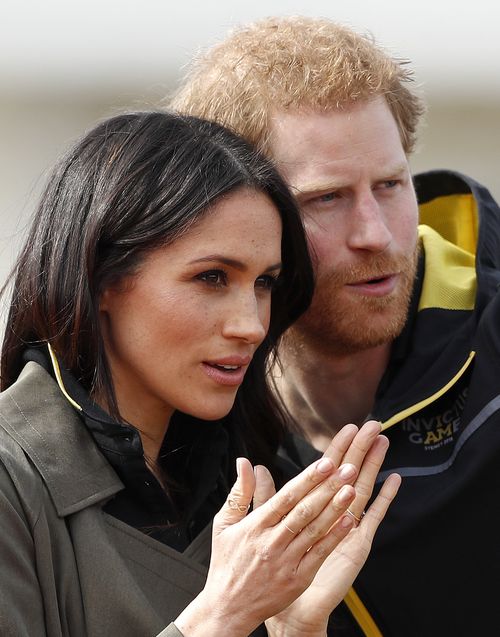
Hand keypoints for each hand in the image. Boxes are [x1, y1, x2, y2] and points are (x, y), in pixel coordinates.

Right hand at [174, 454, 358, 635]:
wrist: (228, 608)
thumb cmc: (226, 564)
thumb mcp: (224, 524)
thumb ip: (240, 492)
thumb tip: (245, 463)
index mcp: (255, 526)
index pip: (286, 497)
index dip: (307, 479)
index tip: (325, 463)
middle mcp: (272, 542)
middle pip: (304, 510)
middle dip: (327, 487)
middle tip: (347, 468)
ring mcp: (286, 562)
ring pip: (314, 530)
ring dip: (335, 508)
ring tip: (351, 489)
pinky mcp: (298, 579)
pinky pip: (319, 554)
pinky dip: (334, 537)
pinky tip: (348, 522)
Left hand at [263, 421, 400, 636]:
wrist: (290, 606)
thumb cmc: (277, 566)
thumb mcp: (264, 525)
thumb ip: (264, 495)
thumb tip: (253, 466)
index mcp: (313, 507)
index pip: (327, 470)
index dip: (337, 448)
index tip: (347, 427)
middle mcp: (333, 514)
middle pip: (349, 474)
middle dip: (360, 448)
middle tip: (372, 424)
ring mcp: (347, 528)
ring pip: (363, 488)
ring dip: (373, 465)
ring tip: (382, 441)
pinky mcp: (357, 545)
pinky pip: (373, 518)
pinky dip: (384, 499)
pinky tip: (394, 480)